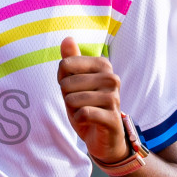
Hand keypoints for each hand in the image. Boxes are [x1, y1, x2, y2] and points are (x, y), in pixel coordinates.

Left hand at [57, 36, 129, 164]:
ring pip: (73, 99)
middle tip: (80, 104)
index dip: (62, 80)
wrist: (104, 138)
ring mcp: (114, 98)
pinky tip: (88, 121)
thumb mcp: (75, 82)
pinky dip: (79, 119)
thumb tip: (67, 38)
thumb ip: (71, 61)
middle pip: (67, 83)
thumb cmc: (88, 106)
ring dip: (73, 110)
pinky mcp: (112, 117)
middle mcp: (112, 78)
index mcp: (103, 65)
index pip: (65, 64)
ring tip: (85, 112)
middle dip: (68, 97)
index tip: (74, 89)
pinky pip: (83, 113)